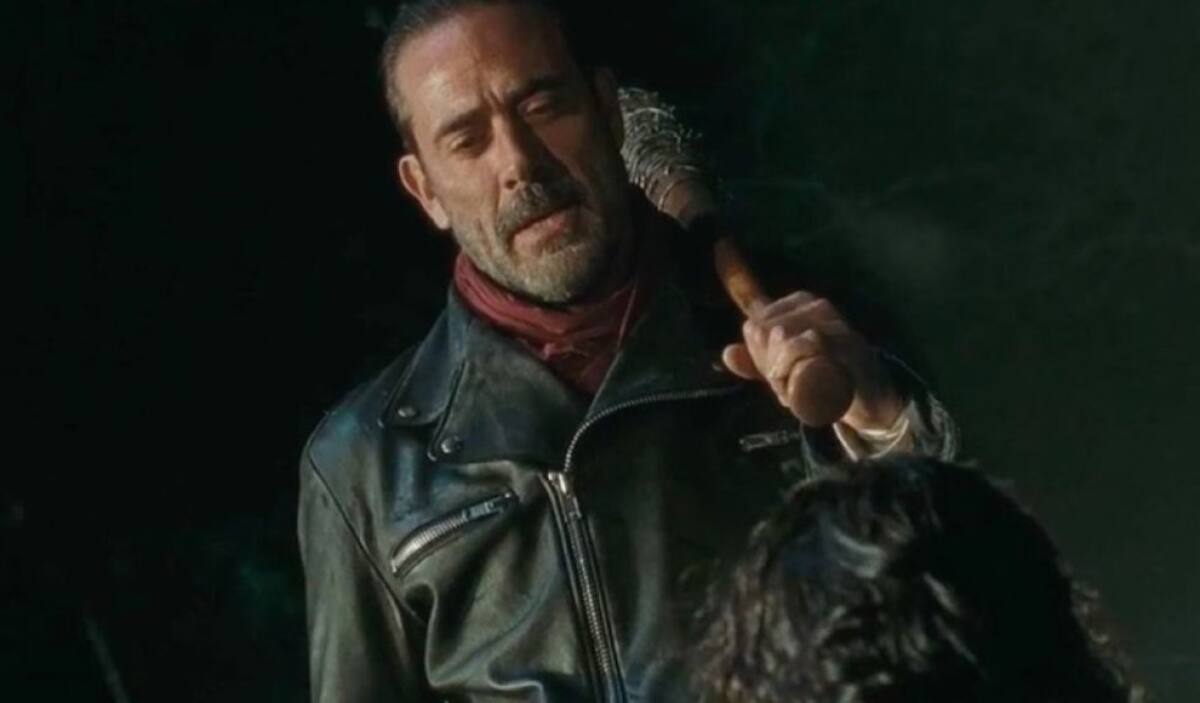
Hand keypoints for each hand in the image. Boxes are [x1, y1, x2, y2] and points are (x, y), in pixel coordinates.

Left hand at [720, 291, 905, 431]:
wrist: (872, 398)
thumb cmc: (825, 376)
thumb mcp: (785, 368)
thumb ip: (756, 360)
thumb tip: (727, 354)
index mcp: (800, 303)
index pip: (755, 324)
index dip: (759, 356)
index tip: (777, 372)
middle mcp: (819, 307)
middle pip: (765, 334)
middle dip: (771, 368)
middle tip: (792, 385)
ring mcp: (837, 326)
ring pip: (784, 344)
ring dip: (786, 377)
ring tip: (803, 389)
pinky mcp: (850, 350)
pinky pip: (810, 353)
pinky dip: (802, 378)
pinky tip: (811, 388)